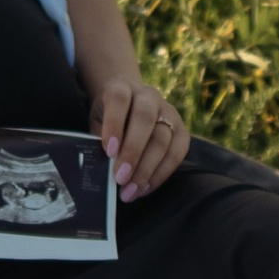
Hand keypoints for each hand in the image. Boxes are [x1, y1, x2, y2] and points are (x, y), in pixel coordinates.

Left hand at [95, 75, 187, 203]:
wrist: (129, 105)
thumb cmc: (108, 119)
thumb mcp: (97, 122)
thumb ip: (98, 141)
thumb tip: (100, 172)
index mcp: (121, 87)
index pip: (119, 99)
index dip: (114, 124)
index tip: (109, 151)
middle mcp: (148, 95)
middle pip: (145, 119)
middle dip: (133, 152)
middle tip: (120, 179)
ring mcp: (168, 111)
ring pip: (163, 138)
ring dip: (146, 169)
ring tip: (130, 191)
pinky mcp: (182, 130)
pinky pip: (177, 153)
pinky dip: (161, 174)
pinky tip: (145, 188)